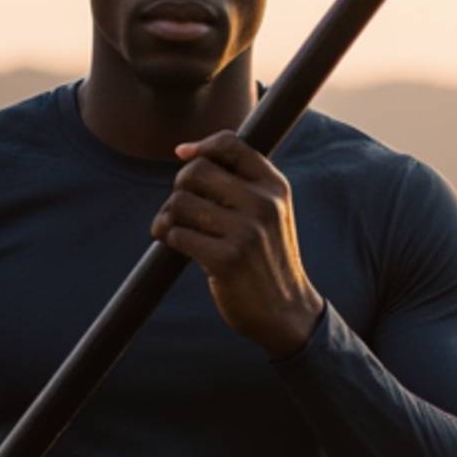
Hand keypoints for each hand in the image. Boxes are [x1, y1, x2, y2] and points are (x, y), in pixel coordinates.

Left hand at [151, 131, 324, 357]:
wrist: (286, 312)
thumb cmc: (267, 257)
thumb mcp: (269, 211)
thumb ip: (239, 181)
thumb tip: (184, 151)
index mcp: (275, 186)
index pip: (230, 144)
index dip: (201, 147)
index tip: (185, 156)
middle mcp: (263, 204)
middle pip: (195, 172)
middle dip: (180, 188)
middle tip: (185, 210)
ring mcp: (246, 232)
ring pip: (180, 203)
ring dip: (170, 217)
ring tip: (181, 231)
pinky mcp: (226, 260)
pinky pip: (176, 234)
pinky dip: (171, 240)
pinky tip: (182, 249)